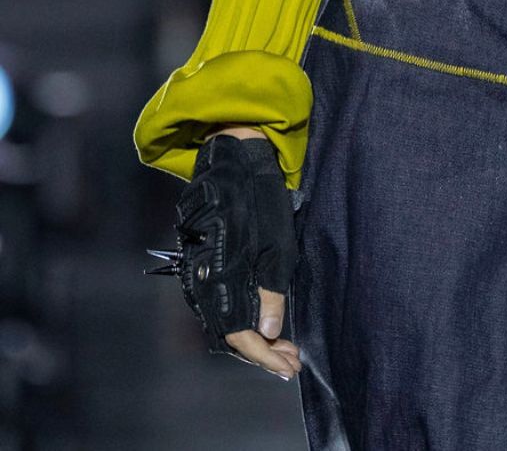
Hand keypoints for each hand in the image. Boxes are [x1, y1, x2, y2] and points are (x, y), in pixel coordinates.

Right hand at [204, 128, 300, 375]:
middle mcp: (202, 277)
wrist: (233, 157)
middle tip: (291, 361)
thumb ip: (271, 288)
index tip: (288, 366)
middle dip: (260, 351)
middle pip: (227, 331)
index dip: (262, 354)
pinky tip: (263, 321)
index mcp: (220, 273)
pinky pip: (220, 302)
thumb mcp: (277, 241)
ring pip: (223, 319)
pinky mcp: (204, 262)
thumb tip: (270, 330)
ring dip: (252, 337)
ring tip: (284, 347)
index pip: (237, 331)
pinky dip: (242, 316)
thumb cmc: (260, 194)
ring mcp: (199, 270)